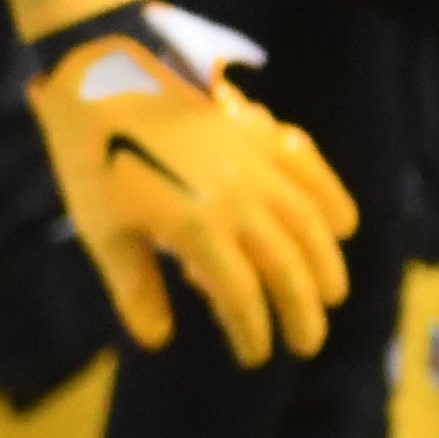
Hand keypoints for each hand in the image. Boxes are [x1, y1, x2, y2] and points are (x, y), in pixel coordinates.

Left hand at [22, 2, 359, 363]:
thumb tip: (160, 340)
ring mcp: (255, 163)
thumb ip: (136, 289)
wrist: (102, 81)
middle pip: (286, 265)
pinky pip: (310, 169)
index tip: (256, 357)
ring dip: (326, 264)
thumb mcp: (104, 231)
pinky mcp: (261, 134)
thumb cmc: (94, 163)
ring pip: (308, 222)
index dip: (253, 330)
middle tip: (309, 343)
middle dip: (303, 310)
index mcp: (195, 227)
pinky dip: (331, 197)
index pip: (240, 294)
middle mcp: (237, 198)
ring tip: (333, 294)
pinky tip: (344, 224)